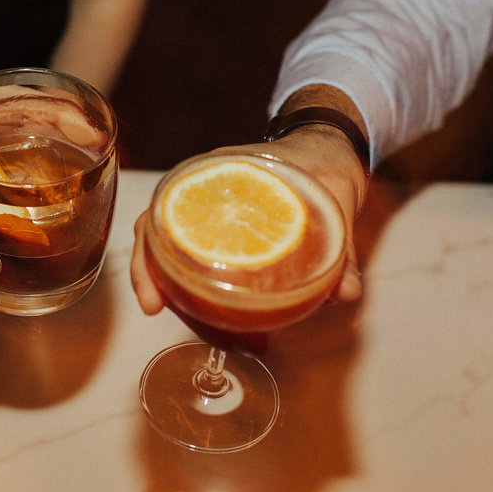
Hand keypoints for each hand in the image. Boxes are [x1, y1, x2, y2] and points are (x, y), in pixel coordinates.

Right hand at [129, 131, 365, 316]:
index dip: (148, 259)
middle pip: (163, 249)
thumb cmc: (325, 162)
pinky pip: (210, 272)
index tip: (152, 300)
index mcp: (217, 177)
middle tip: (199, 336)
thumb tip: (345, 292)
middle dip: (168, 296)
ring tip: (229, 342)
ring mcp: (216, 220)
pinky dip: (217, 303)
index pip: (161, 216)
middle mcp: (207, 198)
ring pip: (184, 266)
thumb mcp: (338, 196)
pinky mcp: (233, 241)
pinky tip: (240, 329)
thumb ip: (344, 245)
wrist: (334, 149)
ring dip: (196, 306)